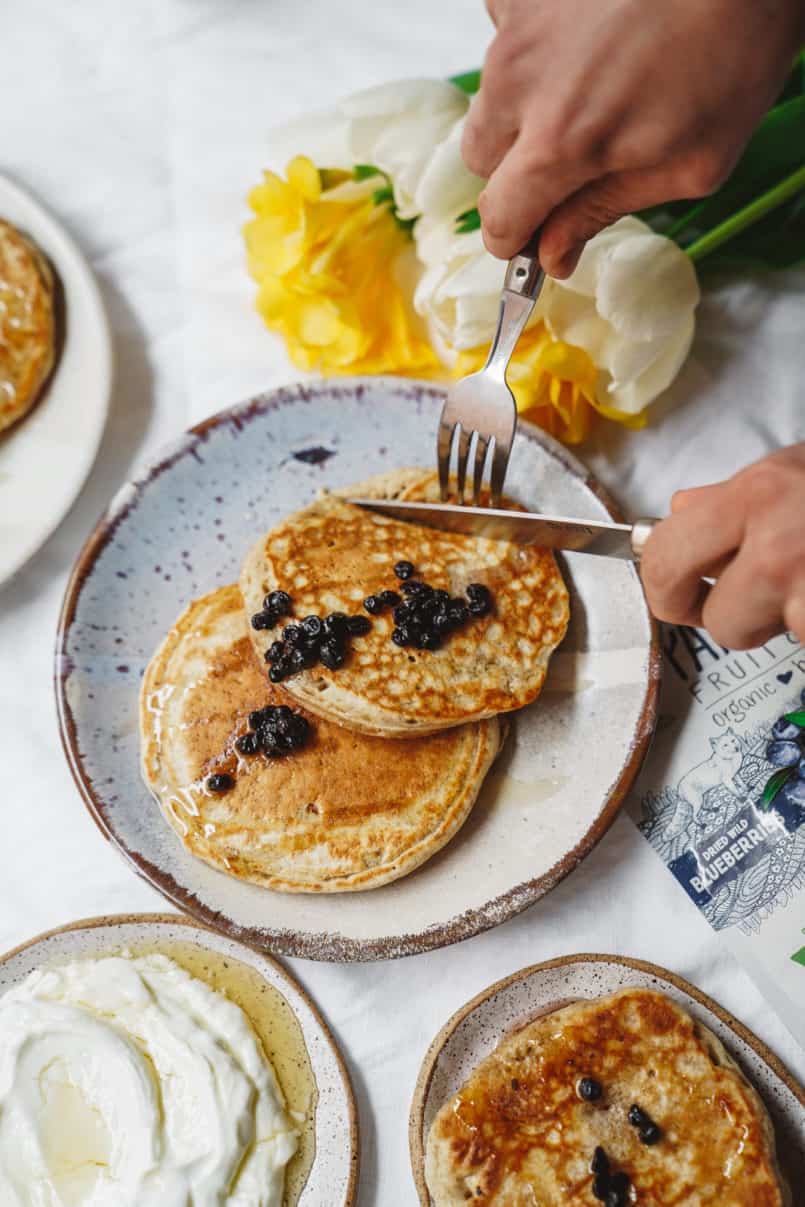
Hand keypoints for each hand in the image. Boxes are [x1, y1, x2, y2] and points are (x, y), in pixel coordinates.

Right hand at [464, 0, 804, 274]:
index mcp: (562, 144)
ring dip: (525, 103)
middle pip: (482, 157)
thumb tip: (553, 254)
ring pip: (492, 95)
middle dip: (517, 167)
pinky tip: (581, 37)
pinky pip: (504, 33)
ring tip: (590, 82)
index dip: (513, 238)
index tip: (529, 240)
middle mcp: (521, 84)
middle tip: (572, 154)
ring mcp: (515, 29)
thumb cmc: (734, 55)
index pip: (500, 218)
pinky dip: (533, 46)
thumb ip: (604, 210)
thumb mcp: (688, 164)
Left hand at [640, 444, 804, 648]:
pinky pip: (798, 640)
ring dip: (776, 621)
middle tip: (738, 606)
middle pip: (714, 620)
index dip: (662, 584)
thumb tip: (683, 509)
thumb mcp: (793, 467)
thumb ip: (730, 494)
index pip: (665, 554)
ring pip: (758, 637)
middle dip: (722, 617)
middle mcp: (777, 546)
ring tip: (801, 582)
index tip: (672, 590)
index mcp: (756, 496)